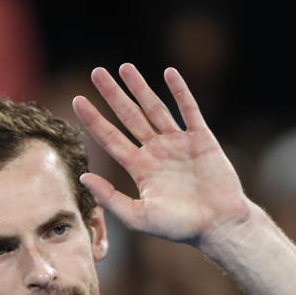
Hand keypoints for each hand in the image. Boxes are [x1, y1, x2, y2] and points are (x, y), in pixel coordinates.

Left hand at [71, 64, 251, 244]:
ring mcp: (178, 143)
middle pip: (128, 116)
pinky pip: (189, 110)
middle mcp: (156, 151)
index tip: (77, 101)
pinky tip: (168, 73)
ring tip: (124, 67)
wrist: (218, 225)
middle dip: (112, 94)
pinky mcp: (202, 138)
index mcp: (139, 168)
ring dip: (140, 87)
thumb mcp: (138, 216)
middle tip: (96, 72)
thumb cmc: (179, 227)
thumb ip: (110, 197)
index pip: (109, 139)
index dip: (93, 120)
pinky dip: (180, 91)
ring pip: (155, 108)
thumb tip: (83, 176)